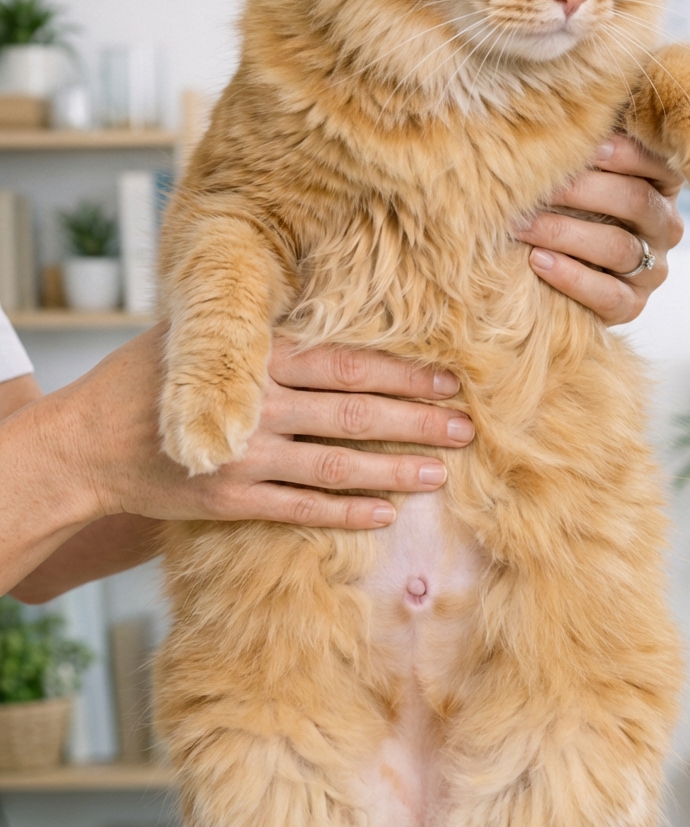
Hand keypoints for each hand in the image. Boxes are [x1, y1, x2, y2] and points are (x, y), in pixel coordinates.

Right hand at [74, 326, 473, 531]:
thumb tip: (319, 311)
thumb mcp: (196, 337)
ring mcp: (244, 457)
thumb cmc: (144, 380)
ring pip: (335, 465)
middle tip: (466, 428)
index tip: (449, 379)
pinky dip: (344, 512)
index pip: (343, 364)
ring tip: (441, 474)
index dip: (400, 373)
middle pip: (352, 413)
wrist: (87, 444)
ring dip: (392, 470)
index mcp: (255, 359)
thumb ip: (256, 332)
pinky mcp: (230, 500)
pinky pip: (299, 508)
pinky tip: (385, 515)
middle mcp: (257, 407)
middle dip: (414, 420)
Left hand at [515, 134, 683, 325]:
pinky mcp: (632, 306)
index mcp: (661, 184)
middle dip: (583, 191)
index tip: (588, 144)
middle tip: (537, 185)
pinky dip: (571, 277)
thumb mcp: (582, 173)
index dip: (625, 154)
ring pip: (618, 248)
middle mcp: (665, 225)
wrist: (561, 280)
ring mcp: (653, 269)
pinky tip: (537, 261)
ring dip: (565, 233)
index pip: (656, 163)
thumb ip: (582, 146)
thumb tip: (557, 104)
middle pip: (636, 202)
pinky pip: (609, 295)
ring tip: (523, 224)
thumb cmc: (568, 207)